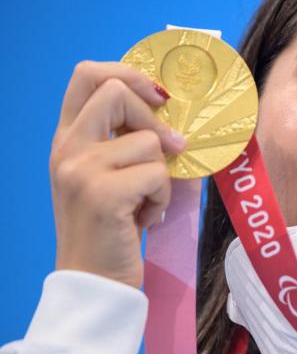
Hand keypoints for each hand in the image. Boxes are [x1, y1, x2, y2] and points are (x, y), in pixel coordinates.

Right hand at [50, 61, 185, 287]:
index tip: (157, 97)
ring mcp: (81, 169)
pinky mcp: (102, 193)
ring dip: (162, 175)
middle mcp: (68, 148)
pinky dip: (163, 198)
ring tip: (146, 202)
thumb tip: (172, 114)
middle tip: (169, 152)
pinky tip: (145, 218)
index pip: (87, 75)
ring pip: (150, 141)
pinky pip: (158, 173)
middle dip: (154, 121)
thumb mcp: (110, 176)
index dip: (128, 73)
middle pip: (117, 92)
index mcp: (68, 139)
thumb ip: (128, 141)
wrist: (92, 280)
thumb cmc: (110, 227)